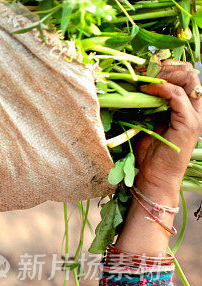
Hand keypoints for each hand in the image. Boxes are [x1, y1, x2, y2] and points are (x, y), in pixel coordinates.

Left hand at [135, 60, 201, 200]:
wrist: (154, 179)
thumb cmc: (148, 155)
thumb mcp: (145, 123)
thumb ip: (146, 105)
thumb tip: (132, 87)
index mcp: (185, 106)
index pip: (184, 75)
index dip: (165, 66)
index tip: (143, 66)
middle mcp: (194, 108)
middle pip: (189, 72)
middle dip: (166, 65)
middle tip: (143, 67)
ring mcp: (194, 115)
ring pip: (188, 79)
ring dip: (164, 73)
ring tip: (144, 76)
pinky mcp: (189, 123)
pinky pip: (178, 96)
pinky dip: (161, 88)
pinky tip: (145, 89)